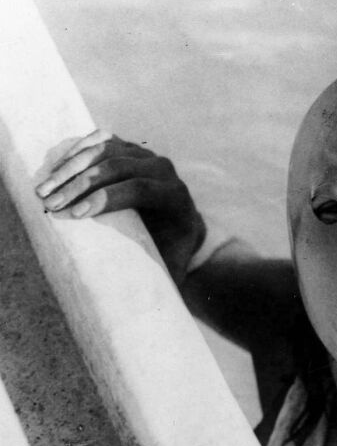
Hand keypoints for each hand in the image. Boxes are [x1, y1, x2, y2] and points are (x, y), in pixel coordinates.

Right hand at [36, 129, 204, 284]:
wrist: (182, 228)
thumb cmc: (173, 255)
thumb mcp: (173, 268)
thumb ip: (162, 279)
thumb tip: (141, 303)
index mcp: (175, 196)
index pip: (140, 189)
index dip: (107, 198)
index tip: (76, 214)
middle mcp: (163, 170)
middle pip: (117, 167)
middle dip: (81, 184)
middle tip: (51, 203)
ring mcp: (145, 155)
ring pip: (105, 150)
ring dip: (71, 168)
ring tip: (45, 189)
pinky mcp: (129, 149)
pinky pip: (100, 141)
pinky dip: (76, 152)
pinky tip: (55, 169)